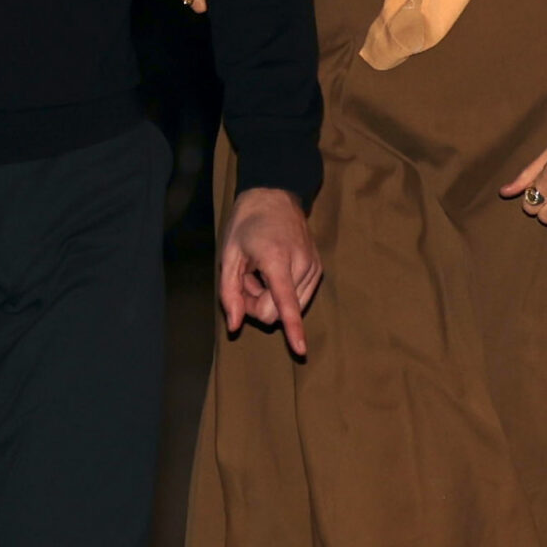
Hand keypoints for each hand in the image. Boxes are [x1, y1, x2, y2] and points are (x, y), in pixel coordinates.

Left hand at [219, 186, 319, 356]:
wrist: (275, 196)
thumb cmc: (247, 224)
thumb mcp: (228, 256)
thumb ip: (229, 293)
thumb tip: (235, 326)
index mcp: (277, 259)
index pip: (285, 302)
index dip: (293, 329)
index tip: (301, 350)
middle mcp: (301, 265)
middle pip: (277, 312)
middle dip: (256, 306)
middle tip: (245, 282)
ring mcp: (313, 268)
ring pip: (288, 309)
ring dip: (269, 300)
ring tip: (260, 273)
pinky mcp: (318, 271)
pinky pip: (297, 299)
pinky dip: (281, 293)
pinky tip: (272, 273)